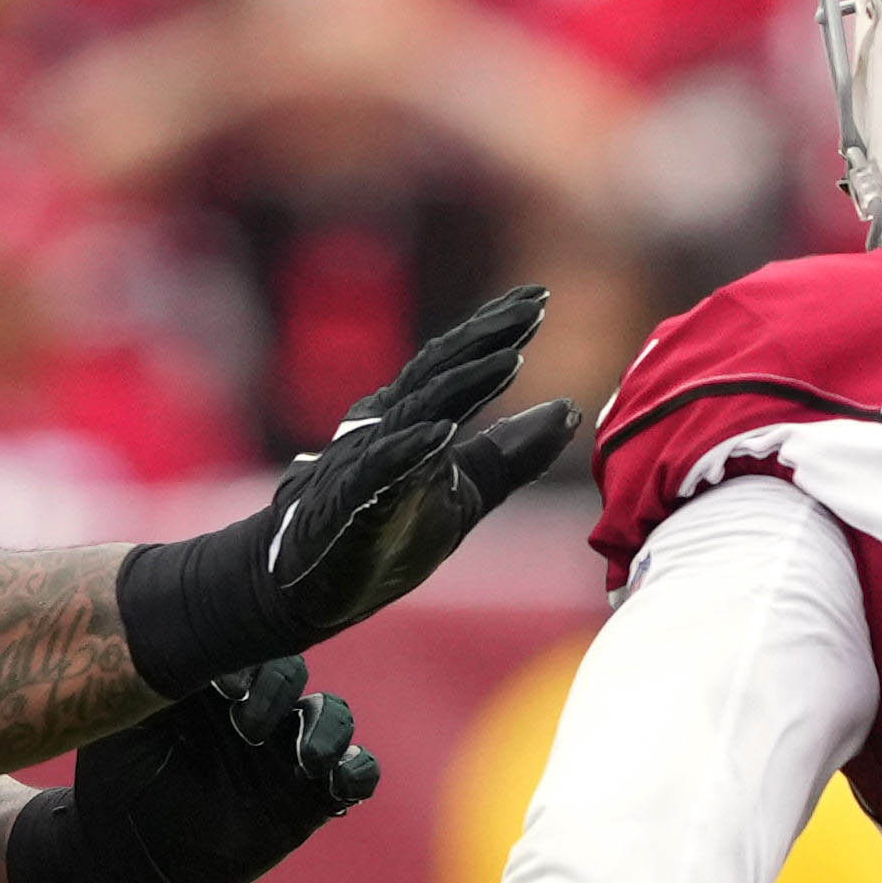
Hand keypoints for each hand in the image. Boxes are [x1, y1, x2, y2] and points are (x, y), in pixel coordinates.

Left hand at [4, 659, 376, 882]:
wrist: (125, 859)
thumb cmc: (117, 782)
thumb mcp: (123, 725)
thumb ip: (152, 680)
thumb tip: (184, 645)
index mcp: (216, 682)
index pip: (250, 644)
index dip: (247, 659)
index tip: (224, 689)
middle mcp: (256, 710)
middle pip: (294, 672)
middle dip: (278, 690)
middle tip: (246, 727)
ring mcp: (283, 755)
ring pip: (334, 716)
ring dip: (327, 727)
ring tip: (304, 759)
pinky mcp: (304, 801)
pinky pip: (355, 774)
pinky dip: (357, 771)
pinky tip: (335, 780)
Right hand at [115, 288, 579, 693]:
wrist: (311, 583)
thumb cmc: (388, 531)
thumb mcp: (465, 491)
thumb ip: (513, 455)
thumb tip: (570, 411)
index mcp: (412, 417)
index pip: (456, 363)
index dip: (495, 330)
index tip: (537, 299)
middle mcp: (388, 426)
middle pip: (440, 370)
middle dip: (487, 336)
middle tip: (533, 305)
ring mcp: (368, 462)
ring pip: (416, 411)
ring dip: (463, 384)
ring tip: (509, 359)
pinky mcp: (351, 504)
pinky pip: (380, 472)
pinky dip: (410, 451)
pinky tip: (442, 435)